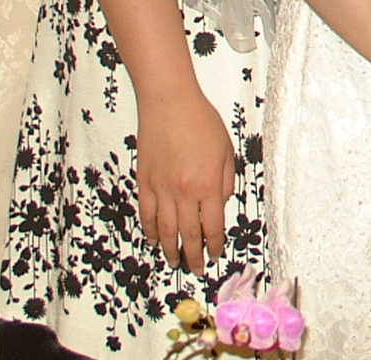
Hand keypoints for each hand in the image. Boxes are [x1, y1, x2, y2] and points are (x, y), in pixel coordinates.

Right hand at [134, 87, 236, 272]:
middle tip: (195, 268)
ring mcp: (161, 189)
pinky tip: (153, 240)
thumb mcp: (226, 150)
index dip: (213, 245)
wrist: (169, 103)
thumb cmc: (202, 121)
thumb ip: (226, 181)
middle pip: (188, 234)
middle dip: (193, 255)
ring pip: (164, 230)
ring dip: (170, 249)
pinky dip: (149, 230)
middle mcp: (184, 192)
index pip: (212, 227)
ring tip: (174, 262)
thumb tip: (220, 205)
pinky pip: (146, 214)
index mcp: (209, 185)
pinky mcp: (144, 182)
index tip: (214, 255)